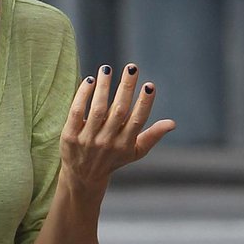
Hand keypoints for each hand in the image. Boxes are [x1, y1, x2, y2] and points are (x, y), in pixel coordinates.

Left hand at [60, 65, 176, 196]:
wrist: (83, 177)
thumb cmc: (113, 159)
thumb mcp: (135, 151)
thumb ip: (152, 136)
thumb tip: (172, 123)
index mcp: (125, 144)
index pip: (137, 121)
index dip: (144, 103)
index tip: (150, 85)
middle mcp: (107, 142)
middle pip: (119, 111)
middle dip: (126, 87)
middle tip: (132, 67)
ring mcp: (88, 140)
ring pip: (98, 109)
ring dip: (104, 87)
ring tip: (107, 69)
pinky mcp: (70, 136)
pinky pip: (77, 111)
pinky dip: (83, 95)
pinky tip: (90, 80)